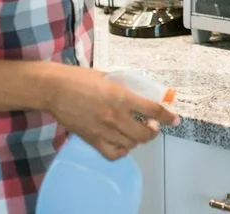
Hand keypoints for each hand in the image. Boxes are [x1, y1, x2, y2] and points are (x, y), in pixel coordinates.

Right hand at [42, 65, 179, 160]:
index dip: (168, 117)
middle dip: (153, 131)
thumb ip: (125, 87)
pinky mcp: (92, 139)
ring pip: (132, 144)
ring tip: (136, 132)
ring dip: (138, 139)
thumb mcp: (108, 77)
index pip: (153, 110)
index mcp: (122, 96)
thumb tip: (141, 94)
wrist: (54, 89)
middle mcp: (115, 116)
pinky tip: (121, 143)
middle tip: (152, 126)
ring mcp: (104, 130)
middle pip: (146, 133)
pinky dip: (122, 150)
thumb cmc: (79, 79)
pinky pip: (114, 153)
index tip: (175, 119)